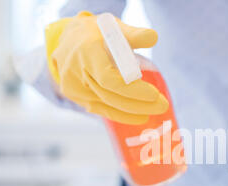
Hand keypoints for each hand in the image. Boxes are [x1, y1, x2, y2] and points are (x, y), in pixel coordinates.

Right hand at [45, 11, 167, 123]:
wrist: (65, 39)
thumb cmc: (94, 32)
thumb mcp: (113, 27)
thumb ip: (134, 34)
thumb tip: (154, 37)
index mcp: (86, 52)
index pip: (109, 79)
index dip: (132, 90)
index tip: (154, 95)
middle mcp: (76, 71)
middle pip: (110, 95)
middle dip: (138, 104)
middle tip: (162, 106)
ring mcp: (73, 86)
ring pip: (105, 105)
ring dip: (132, 111)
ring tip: (155, 111)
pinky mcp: (75, 96)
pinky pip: (100, 109)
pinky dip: (121, 115)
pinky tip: (139, 117)